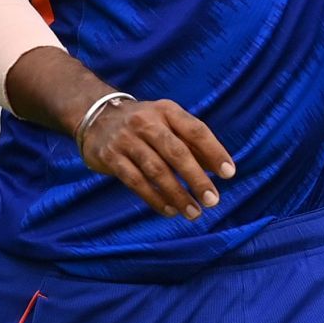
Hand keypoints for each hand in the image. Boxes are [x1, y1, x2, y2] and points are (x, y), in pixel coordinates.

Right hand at [80, 98, 236, 219]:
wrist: (95, 115)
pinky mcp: (111, 156)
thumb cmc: (143, 124)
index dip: (214, 151)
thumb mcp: (167, 122)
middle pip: (176, 152)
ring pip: (156, 170)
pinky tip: (170, 210)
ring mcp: (127, 139)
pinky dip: (155, 198)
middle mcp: (146, 122)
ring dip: (177, 194)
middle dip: (196, 178)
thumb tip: (220, 169)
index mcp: (167, 110)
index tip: (229, 173)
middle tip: (212, 200)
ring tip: (194, 212)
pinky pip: (136, 182)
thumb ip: (192, 143)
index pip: (196, 130)